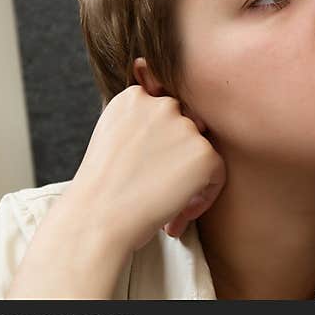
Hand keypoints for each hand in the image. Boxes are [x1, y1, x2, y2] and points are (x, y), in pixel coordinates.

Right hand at [7, 85, 225, 297]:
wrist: (97, 217)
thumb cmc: (99, 189)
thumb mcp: (111, 140)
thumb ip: (137, 125)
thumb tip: (166, 129)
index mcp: (133, 97)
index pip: (163, 113)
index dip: (160, 144)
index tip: (145, 170)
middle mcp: (161, 105)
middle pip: (185, 128)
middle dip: (176, 157)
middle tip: (156, 188)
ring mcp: (184, 127)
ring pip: (200, 150)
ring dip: (189, 177)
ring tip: (164, 205)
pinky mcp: (203, 153)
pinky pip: (217, 174)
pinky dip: (205, 196)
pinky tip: (177, 215)